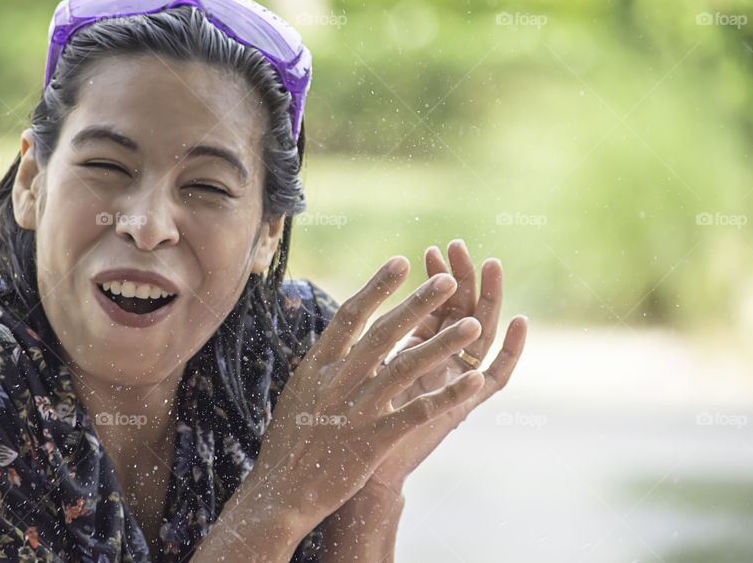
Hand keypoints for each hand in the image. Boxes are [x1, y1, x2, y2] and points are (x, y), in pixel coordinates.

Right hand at [230, 255, 486, 539]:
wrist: (279, 491)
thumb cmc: (288, 442)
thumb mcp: (299, 392)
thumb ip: (324, 364)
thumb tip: (343, 335)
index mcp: (318, 365)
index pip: (351, 315)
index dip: (377, 286)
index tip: (400, 262)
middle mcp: (338, 381)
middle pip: (384, 332)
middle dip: (419, 303)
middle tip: (448, 280)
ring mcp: (357, 410)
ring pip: (407, 367)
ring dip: (443, 344)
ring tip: (472, 324)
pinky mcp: (375, 440)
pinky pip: (418, 412)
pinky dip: (448, 395)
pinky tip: (473, 380)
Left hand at [366, 239, 527, 492]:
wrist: (361, 474)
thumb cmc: (352, 425)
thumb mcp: (357, 376)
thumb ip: (364, 345)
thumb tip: (351, 308)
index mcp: (414, 355)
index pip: (429, 308)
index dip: (430, 281)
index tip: (426, 251)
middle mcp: (438, 366)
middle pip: (457, 312)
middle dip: (460, 278)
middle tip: (461, 246)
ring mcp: (456, 385)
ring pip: (481, 334)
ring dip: (488, 298)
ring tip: (492, 264)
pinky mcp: (466, 408)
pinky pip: (499, 376)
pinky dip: (514, 349)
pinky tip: (521, 321)